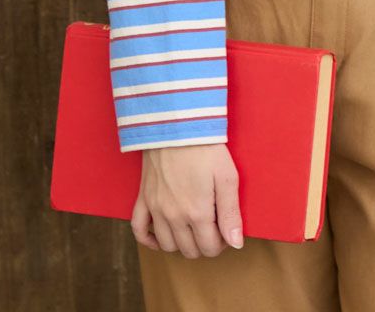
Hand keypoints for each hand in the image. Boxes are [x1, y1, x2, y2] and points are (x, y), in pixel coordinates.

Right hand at [131, 143, 243, 257]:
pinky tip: (161, 237)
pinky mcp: (143, 198)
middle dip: (204, 244)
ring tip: (193, 228)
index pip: (209, 247)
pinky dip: (148, 239)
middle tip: (213, 226)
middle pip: (189, 250)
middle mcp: (174, 216)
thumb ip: (231, 213)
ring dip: (181, 244)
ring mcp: (156, 208)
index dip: (222, 243)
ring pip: (167, 245)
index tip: (226, 228)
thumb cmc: (205, 147)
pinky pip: (138, 229)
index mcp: (197, 213)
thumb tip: (236, 244)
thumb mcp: (227, 176)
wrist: (176, 123)